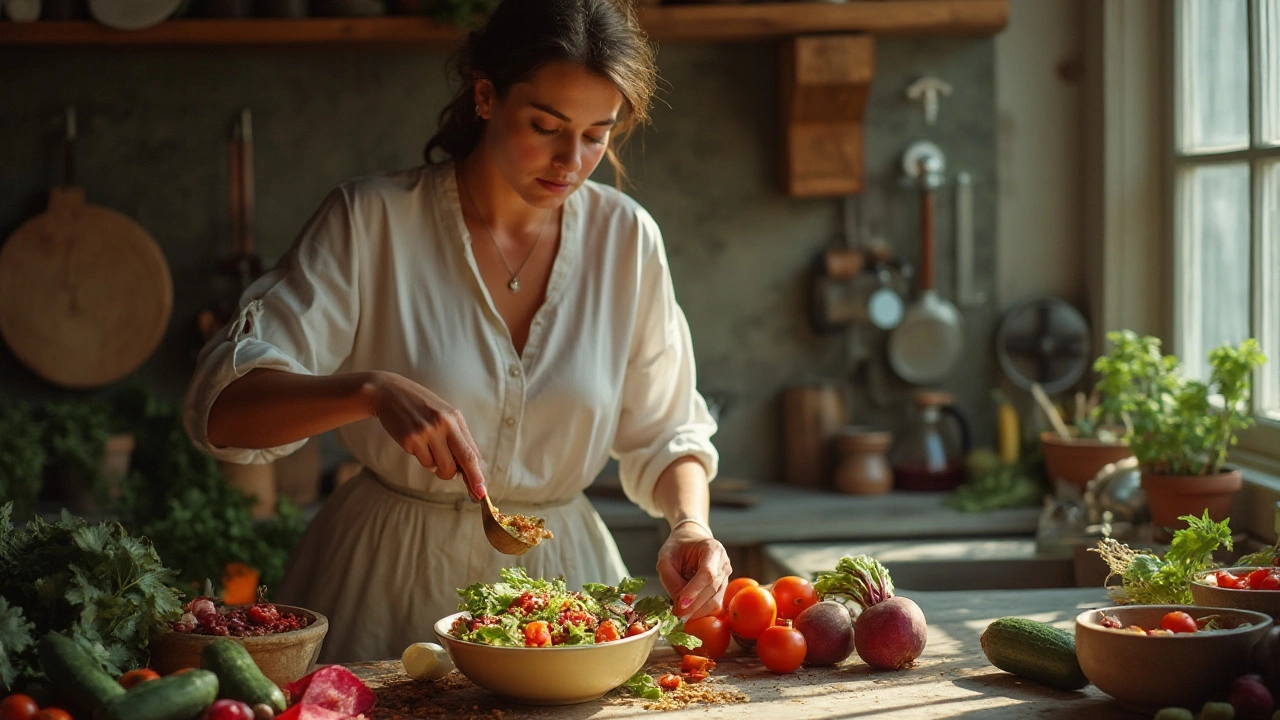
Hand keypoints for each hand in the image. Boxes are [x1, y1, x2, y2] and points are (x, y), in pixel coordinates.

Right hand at [366, 371, 486, 500]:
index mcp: (455, 419)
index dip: (478, 475)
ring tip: (431, 449)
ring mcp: (425, 432)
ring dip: (438, 467)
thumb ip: (460, 438)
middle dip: (467, 481)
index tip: (482, 493)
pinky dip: (422, 457)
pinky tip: (416, 442)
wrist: (390, 393)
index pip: (471, 453)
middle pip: (460, 462)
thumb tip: (475, 464)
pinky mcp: (409, 439)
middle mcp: (442, 425)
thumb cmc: (422, 407)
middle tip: (471, 492)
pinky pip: (423, 461)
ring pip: (440, 467)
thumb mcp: (446, 415)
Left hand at [656, 521, 731, 620]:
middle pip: (712, 589)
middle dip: (694, 605)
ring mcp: (726, 576)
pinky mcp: (723, 586)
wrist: (691, 540)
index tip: (681, 603)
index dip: (695, 590)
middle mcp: (723, 563)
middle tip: (676, 614)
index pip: (707, 573)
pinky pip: (715, 602)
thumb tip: (678, 603)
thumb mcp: (666, 557)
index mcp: (712, 549)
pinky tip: (689, 612)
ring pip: (715, 599)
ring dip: (698, 610)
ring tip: (681, 614)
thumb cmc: (678, 547)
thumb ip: (670, 578)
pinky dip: (701, 610)